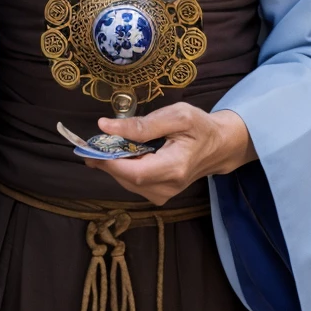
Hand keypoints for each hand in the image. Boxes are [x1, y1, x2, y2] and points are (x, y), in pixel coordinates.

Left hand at [84, 104, 256, 205]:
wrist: (219, 146)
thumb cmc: (200, 127)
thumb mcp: (176, 115)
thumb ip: (142, 123)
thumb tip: (106, 126)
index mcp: (174, 168)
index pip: (134, 173)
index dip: (109, 162)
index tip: (91, 148)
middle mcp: (168, 187)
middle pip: (126, 179)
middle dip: (107, 161)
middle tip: (94, 143)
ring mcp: (164, 194)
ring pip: (127, 183)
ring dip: (113, 164)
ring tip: (108, 145)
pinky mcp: (159, 194)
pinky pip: (133, 183)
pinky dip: (123, 168)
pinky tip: (124, 154)